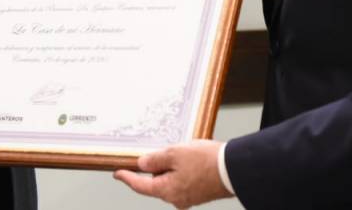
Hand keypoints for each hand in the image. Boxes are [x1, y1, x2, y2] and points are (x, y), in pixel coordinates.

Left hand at [113, 140, 231, 208]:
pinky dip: (181, 170)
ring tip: (182, 152)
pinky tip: (190, 159)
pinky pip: (182, 181)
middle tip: (159, 152)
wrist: (234, 169)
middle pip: (156, 183)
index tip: (118, 173)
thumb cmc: (207, 162)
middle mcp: (176, 199)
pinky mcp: (198, 193)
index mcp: (167, 191)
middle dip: (155, 168)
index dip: (127, 178)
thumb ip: (155, 159)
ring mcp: (188, 197)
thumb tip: (142, 164)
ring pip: (170, 180)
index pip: (140, 186)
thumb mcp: (175, 153)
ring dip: (171, 167)